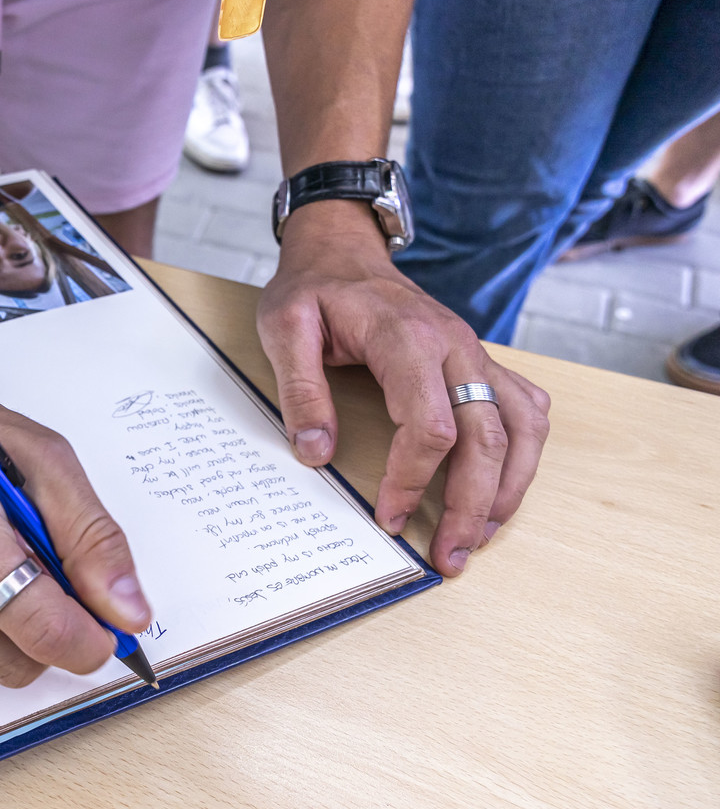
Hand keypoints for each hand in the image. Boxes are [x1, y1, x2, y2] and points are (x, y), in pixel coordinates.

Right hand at [0, 395, 152, 684]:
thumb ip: (93, 540)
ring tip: (4, 571)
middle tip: (50, 577)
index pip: (36, 627)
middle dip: (51, 633)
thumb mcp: (47, 462)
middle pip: (17, 662)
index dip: (88, 640)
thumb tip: (127, 613)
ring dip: (16, 636)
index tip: (109, 631)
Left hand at [256, 203, 550, 576]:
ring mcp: (476, 354)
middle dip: (471, 506)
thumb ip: (299, 389)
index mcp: (408, 340)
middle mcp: (457, 347)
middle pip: (488, 438)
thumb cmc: (313, 290)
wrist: (343, 249)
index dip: (411, 480)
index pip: (431, 426)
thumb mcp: (284, 328)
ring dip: (508, 489)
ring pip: (522, 428)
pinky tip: (502, 488)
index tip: (387, 517)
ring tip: (479, 536)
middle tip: (449, 558)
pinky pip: (525, 409)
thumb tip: (315, 452)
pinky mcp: (481, 363)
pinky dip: (524, 454)